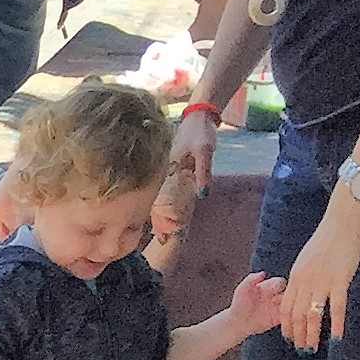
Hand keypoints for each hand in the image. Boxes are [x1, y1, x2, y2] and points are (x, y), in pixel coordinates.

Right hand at [155, 108, 219, 234]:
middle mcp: (159, 176)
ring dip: (158, 218)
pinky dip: (162, 207)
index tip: (162, 239)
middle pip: (154, 205)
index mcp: (164, 172)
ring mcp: (161, 176)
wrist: (198, 117)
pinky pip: (161, 195)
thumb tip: (202, 196)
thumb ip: (203, 173)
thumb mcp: (205, 152)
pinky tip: (163, 219)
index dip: (160, 221)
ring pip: (156, 201)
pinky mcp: (166, 175)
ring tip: (162, 237)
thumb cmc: (200, 132)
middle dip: (157, 224)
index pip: (158, 201)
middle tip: (162, 243)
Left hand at [228, 270, 286, 336]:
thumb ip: (250, 280)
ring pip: (293, 304)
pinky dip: (290, 318)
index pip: (281, 282)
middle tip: (277, 303)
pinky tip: (285, 320)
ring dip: (291, 307)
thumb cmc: (239, 304)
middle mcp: (277, 294)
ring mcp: (280, 306)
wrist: (237, 322)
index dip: (278, 287)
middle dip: (287, 296)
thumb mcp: (242, 290)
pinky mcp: (280, 318)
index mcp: (270, 285)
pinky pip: (290, 317)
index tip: (272, 293)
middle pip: (290, 292)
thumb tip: (262, 273)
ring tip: (280, 312)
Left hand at [280, 199, 359, 348]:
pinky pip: (336, 307)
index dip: (286, 325)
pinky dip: (335, 324)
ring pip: (312, 315)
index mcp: (295, 277)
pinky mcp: (340, 279)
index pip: (285, 308)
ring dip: (312, 334)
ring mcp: (322, 282)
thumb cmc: (327, 238)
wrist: (342, 222)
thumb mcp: (306, 259)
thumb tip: (302, 290)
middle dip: (297, 335)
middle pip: (296, 316)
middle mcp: (305, 282)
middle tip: (301, 349)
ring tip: (313, 348)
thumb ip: (303, 277)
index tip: (289, 337)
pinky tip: (336, 336)